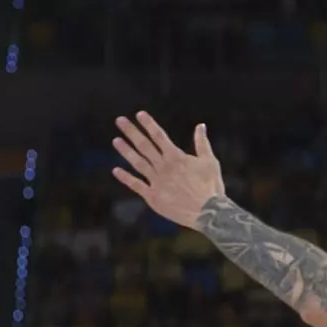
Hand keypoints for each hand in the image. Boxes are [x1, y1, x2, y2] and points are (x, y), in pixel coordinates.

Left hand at [111, 112, 225, 228]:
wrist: (208, 212)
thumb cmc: (211, 187)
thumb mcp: (210, 161)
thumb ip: (202, 143)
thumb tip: (200, 126)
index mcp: (176, 157)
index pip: (159, 136)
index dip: (149, 124)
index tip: (139, 114)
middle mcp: (163, 167)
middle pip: (144, 146)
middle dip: (132, 132)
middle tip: (119, 120)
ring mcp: (156, 182)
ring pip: (138, 163)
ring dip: (126, 151)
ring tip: (116, 140)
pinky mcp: (153, 197)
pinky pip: (136, 185)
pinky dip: (126, 178)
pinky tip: (116, 170)